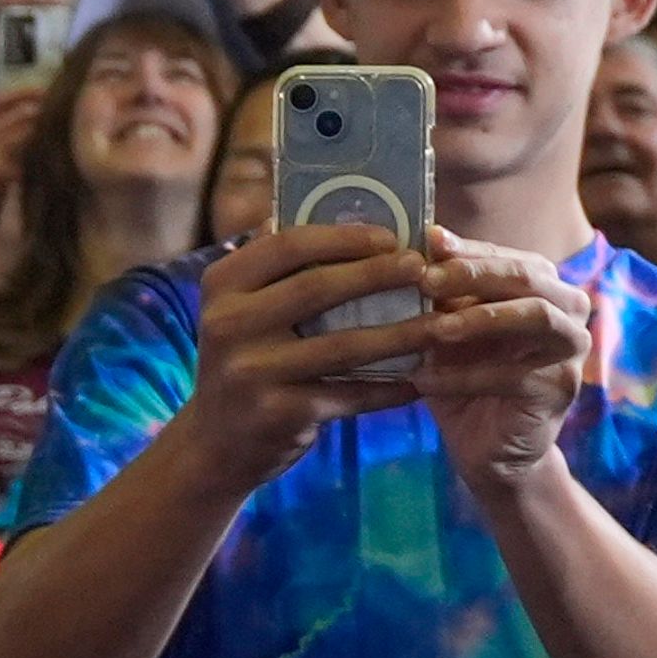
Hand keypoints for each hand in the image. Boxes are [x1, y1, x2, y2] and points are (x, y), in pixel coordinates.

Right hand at [167, 224, 435, 494]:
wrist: (216, 444)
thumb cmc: (248, 360)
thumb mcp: (243, 309)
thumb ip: (281, 268)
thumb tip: (345, 213)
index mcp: (223, 284)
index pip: (289, 245)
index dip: (344, 237)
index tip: (392, 235)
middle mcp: (228, 323)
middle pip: (317, 288)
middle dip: (378, 275)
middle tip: (423, 269)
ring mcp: (251, 371)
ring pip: (342, 345)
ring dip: (400, 333)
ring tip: (440, 324)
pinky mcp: (276, 414)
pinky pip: (348, 395)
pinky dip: (388, 387)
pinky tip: (420, 380)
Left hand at [415, 226, 593, 497]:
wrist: (486, 447)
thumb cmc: (465, 377)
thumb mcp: (448, 329)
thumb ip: (443, 294)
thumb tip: (417, 245)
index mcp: (544, 285)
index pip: (506, 256)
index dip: (468, 249)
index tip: (427, 242)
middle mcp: (569, 308)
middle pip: (528, 277)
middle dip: (475, 274)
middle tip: (426, 279)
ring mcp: (573, 348)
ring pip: (535, 316)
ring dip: (480, 318)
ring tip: (434, 328)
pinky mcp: (562, 389)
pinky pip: (513, 375)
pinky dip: (464, 376)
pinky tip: (424, 379)